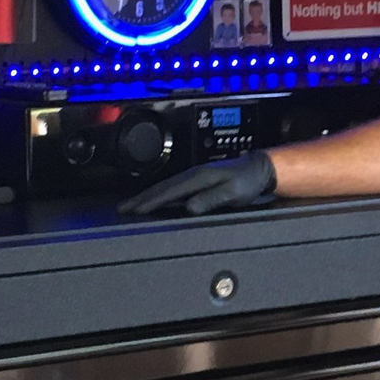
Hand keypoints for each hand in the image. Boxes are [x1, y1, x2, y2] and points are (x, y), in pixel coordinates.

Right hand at [118, 153, 277, 217]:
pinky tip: (153, 201)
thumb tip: (189, 207)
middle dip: (140, 198)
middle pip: (161, 188)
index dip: (151, 202)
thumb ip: (211, 199)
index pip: (169, 192)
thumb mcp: (233, 192)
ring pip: (164, 188)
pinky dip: (159, 194)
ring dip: (146, 196)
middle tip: (123, 208)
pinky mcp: (196, 181)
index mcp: (198, 177)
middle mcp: (193, 175)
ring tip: (131, 205)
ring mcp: (193, 177)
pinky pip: (172, 188)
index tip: (135, 210)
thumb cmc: (247, 181)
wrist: (257, 169)